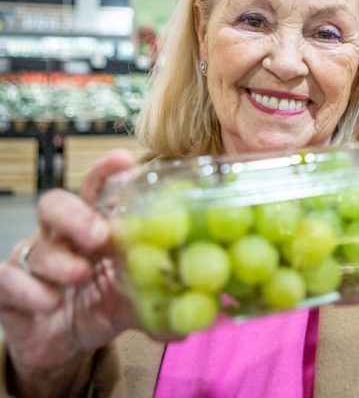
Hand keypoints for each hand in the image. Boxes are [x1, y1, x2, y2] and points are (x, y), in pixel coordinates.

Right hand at [0, 150, 136, 394]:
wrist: (61, 347)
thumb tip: (191, 320)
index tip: (124, 160)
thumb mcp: (131, 305)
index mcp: (94, 229)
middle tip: (100, 235)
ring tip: (80, 276)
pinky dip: (29, 289)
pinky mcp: (7, 288)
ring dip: (60, 261)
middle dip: (77, 215)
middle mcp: (60, 237)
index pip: (96, 191)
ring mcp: (32, 261)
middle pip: (56, 205)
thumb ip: (157, 305)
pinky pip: (8, 278)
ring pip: (36, 247)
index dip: (106, 172)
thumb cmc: (100, 307)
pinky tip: (49, 302)